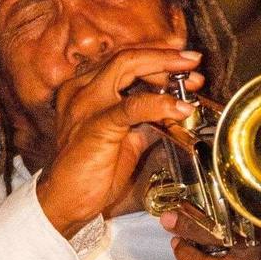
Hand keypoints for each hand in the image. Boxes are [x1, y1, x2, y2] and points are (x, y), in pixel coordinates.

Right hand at [36, 48, 203, 236]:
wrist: (67, 202)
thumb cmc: (90, 173)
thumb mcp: (123, 138)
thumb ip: (143, 119)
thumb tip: (171, 109)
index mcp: (84, 90)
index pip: (123, 61)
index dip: (157, 58)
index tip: (184, 64)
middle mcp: (81, 90)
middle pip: (127, 57)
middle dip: (165, 57)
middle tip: (194, 63)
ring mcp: (86, 105)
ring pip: (127, 67)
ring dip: (165, 70)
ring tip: (193, 80)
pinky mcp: (95, 125)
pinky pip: (132, 106)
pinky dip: (160, 104)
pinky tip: (180, 108)